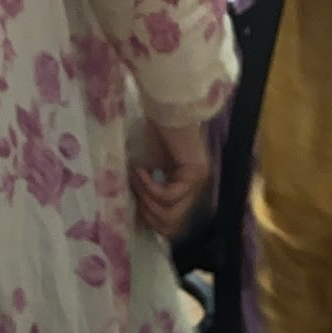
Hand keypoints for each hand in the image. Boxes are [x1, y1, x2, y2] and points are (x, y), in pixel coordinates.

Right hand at [131, 122, 211, 240]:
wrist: (164, 106)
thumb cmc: (154, 133)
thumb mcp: (149, 172)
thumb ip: (149, 194)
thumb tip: (138, 221)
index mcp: (185, 191)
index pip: (172, 226)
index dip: (150, 222)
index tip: (134, 206)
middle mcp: (195, 190)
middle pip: (171, 224)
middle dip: (146, 213)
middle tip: (133, 191)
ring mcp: (198, 183)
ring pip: (170, 214)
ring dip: (146, 198)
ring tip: (135, 177)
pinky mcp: (196, 174)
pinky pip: (169, 196)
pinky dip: (150, 187)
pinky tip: (140, 170)